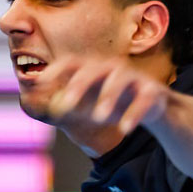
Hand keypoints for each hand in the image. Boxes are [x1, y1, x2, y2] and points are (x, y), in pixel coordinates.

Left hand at [44, 57, 170, 134]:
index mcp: (95, 68)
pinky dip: (133, 114)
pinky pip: (143, 99)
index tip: (40, 82)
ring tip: (98, 118)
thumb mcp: (89, 103)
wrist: (151, 106)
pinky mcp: (151, 90)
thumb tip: (44, 105)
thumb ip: (68, 103)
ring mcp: (134, 77)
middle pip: (94, 69)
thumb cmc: (113, 102)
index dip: (56, 70)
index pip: (73, 62)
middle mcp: (113, 68)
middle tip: (66, 104)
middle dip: (79, 85)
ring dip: (108, 97)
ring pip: (119, 80)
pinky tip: (124, 129)